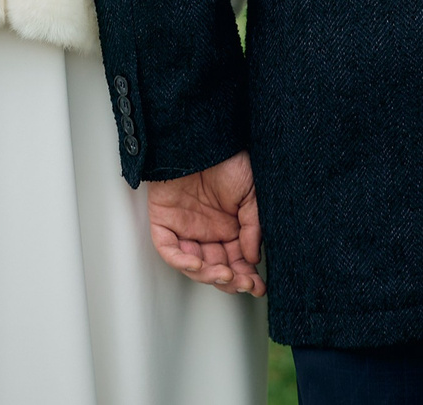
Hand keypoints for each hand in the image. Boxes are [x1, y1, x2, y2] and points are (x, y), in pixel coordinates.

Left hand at [146, 152, 265, 296]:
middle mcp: (207, 231)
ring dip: (209, 275)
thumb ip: (253, 227)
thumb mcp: (252, 194)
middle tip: (245, 284)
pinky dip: (181, 260)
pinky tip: (198, 264)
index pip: (236, 261)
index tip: (258, 286)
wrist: (202, 136)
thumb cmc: (228, 158)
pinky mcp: (164, 220)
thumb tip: (253, 258)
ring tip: (226, 276)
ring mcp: (185, 227)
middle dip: (231, 280)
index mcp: (228, 227)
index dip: (247, 276)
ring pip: (193, 264)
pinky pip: (168, 249)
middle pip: (216, 268)